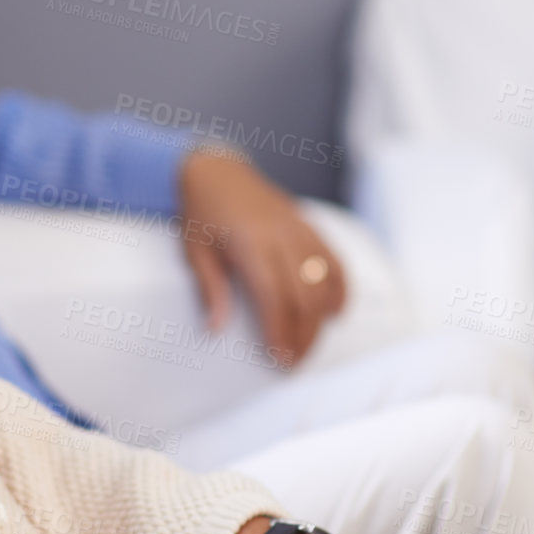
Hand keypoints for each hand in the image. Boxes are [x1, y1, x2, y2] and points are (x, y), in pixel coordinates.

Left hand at [179, 149, 346, 366]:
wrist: (215, 170)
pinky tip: (335, 313)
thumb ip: (210, 290)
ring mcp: (298, 228)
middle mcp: (280, 235)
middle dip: (303, 334)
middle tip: (294, 363)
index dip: (280, 330)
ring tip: (309, 346)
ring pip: (323, 280)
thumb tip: (216, 329)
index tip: (279, 358)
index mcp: (250, 243)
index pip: (273, 296)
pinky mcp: (307, 225)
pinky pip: (333, 259)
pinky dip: (339, 287)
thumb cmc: (200, 212)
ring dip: (320, 319)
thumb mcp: (195, 251)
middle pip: (303, 294)